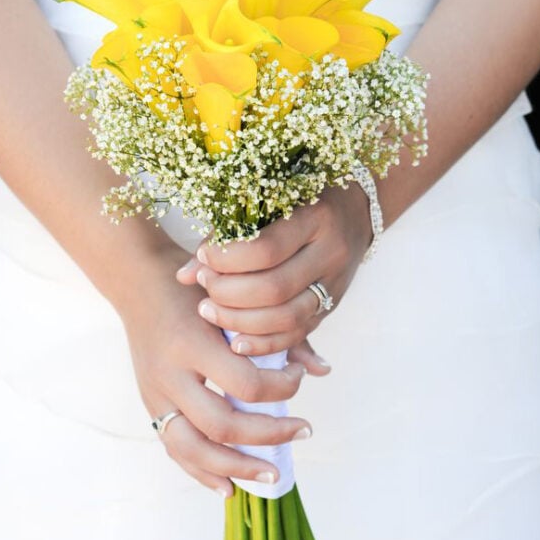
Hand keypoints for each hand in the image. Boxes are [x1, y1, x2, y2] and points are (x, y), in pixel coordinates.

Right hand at [120, 243, 311, 497]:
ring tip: (271, 474)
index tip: (297, 377)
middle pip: (222, 424)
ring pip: (195, 448)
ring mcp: (156, 394)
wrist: (138, 281)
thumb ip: (276, 333)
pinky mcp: (150, 406)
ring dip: (236, 467)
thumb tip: (323, 369)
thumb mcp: (233, 299)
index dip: (281, 388)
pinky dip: (202, 472)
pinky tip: (229, 487)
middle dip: (268, 435)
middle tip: (303, 430)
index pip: (245, 383)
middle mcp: (170, 373)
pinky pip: (175, 450)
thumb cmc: (194, 287)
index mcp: (192, 342)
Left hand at [176, 184, 372, 362]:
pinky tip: (235, 342)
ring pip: (287, 318)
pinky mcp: (332, 307)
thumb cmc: (300, 196)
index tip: (203, 258)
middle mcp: (330, 253)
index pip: (266, 249)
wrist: (356, 209)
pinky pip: (298, 335)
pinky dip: (264, 344)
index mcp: (316, 217)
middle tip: (203, 287)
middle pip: (274, 288)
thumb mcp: (270, 200)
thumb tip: (183, 273)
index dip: (227, 259)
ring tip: (209, 312)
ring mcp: (335, 284)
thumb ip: (227, 232)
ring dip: (241, 322)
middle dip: (229, 293)